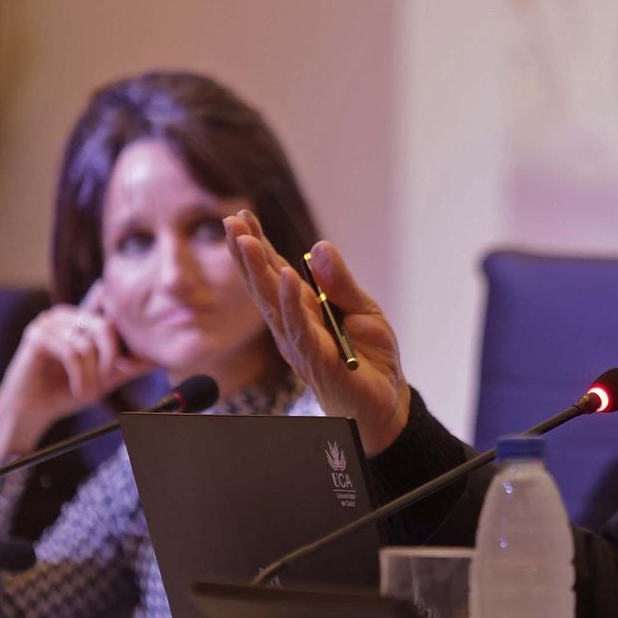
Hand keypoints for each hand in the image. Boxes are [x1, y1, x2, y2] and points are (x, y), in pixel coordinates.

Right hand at [0, 280, 154, 456]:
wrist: (31, 411)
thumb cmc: (66, 392)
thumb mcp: (104, 378)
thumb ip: (127, 366)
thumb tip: (157, 358)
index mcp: (81, 318)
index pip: (112, 318)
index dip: (121, 344)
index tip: (124, 369)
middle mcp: (65, 314)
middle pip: (104, 326)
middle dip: (110, 359)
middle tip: (105, 382)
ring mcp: (48, 322)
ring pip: (87, 343)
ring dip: (92, 373)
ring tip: (88, 392)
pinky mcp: (36, 336)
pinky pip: (70, 352)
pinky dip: (79, 375)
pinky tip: (77, 390)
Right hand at [225, 210, 409, 454]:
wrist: (386, 401)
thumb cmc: (370, 358)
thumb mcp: (361, 309)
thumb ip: (339, 281)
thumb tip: (320, 246)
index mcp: (303, 309)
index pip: (274, 272)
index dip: (257, 245)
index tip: (240, 216)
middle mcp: (292, 325)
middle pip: (264, 285)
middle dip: (246, 253)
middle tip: (231, 222)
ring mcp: (299, 343)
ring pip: (273, 303)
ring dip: (259, 271)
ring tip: (247, 241)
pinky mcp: (316, 359)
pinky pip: (301, 327)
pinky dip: (292, 302)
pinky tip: (286, 277)